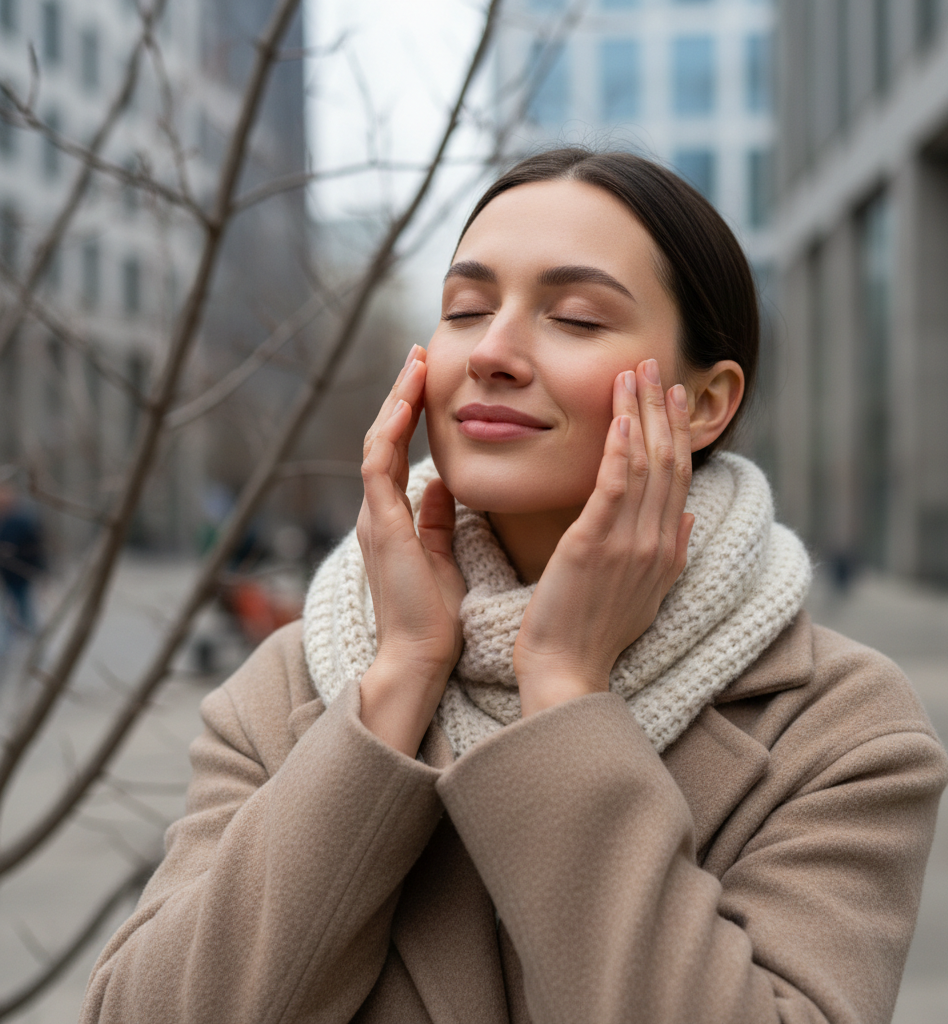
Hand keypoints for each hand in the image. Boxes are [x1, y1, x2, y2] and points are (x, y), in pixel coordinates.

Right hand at [357, 346, 466, 755]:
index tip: (430, 379)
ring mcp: (375, 516)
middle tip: (421, 354)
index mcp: (394, 515)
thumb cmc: (434, 614)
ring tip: (415, 364)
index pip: (400, 450)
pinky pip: (378, 468)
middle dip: (402, 394)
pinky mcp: (381, 526)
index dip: (413, 413)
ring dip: (396, 401)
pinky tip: (405, 404)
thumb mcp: (442, 553)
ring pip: (378, 443)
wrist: (421, 657)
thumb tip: (442, 486)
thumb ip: (438, 519)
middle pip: (385, 437)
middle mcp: (378, 510)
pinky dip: (389, 434)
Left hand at [513, 358, 694, 714]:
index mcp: (668, 551)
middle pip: (667, 461)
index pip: (679, 478)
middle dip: (663, 410)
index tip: (674, 396)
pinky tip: (617, 414)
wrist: (568, 670)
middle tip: (656, 366)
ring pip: (644, 464)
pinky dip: (619, 446)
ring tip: (634, 373)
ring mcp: (629, 542)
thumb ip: (673, 552)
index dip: (678, 432)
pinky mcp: (595, 544)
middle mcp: (657, 542)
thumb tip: (689, 517)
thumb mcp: (648, 594)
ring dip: (640, 413)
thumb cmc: (597, 634)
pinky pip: (614, 484)